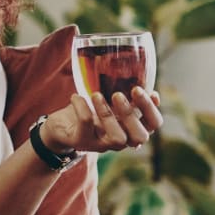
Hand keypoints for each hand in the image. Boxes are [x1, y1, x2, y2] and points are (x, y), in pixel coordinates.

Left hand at [41, 87, 162, 154]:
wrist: (60, 126)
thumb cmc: (90, 109)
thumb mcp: (108, 100)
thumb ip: (124, 93)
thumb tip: (139, 70)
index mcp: (131, 128)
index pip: (154, 124)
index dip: (153, 109)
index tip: (150, 91)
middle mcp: (121, 140)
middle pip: (140, 136)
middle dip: (132, 114)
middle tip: (117, 94)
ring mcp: (102, 144)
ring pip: (117, 137)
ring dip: (107, 113)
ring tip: (96, 95)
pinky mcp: (82, 141)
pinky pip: (86, 125)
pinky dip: (81, 107)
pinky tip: (76, 96)